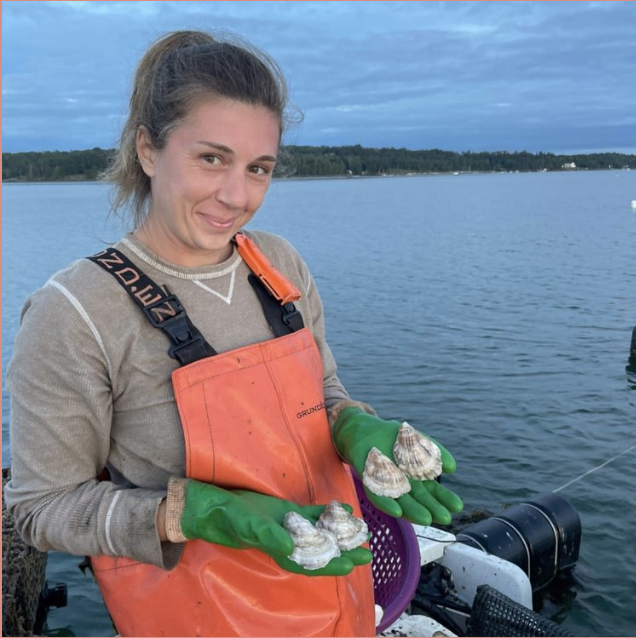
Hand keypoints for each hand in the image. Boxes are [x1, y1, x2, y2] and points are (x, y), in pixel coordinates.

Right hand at [180, 480, 371, 575]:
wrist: (214, 506)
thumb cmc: (229, 519)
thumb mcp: (248, 527)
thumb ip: (269, 537)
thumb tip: (292, 547)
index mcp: (280, 549)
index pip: (311, 562)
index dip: (331, 565)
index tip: (352, 566)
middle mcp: (288, 541)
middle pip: (321, 550)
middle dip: (343, 552)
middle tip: (368, 552)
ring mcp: (288, 526)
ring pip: (319, 533)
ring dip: (339, 533)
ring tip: (362, 533)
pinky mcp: (285, 512)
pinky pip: (310, 514)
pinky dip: (325, 513)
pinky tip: (342, 510)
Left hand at [332, 408, 462, 524]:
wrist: (360, 429)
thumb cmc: (390, 436)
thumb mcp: (414, 439)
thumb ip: (432, 450)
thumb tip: (452, 467)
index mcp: (414, 476)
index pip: (432, 490)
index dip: (444, 498)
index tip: (457, 506)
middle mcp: (402, 484)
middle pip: (419, 499)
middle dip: (432, 508)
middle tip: (445, 518)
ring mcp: (386, 484)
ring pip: (401, 501)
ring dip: (413, 511)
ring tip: (427, 519)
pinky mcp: (369, 482)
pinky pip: (378, 495)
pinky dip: (387, 503)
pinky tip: (397, 511)